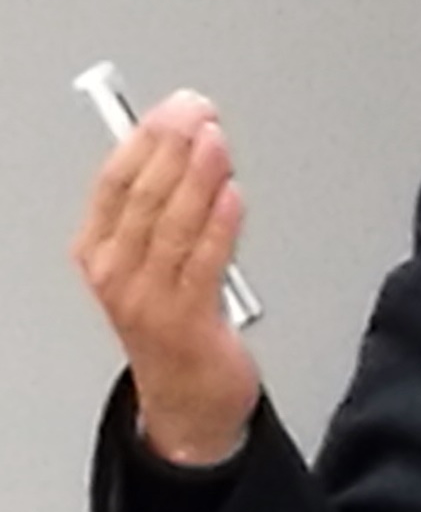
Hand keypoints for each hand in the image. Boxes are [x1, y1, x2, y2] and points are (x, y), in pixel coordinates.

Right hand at [71, 90, 260, 463]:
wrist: (188, 402)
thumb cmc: (175, 326)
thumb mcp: (152, 263)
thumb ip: (162, 211)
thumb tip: (189, 146)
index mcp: (99, 253)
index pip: (115, 183)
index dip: (144, 140)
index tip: (172, 109)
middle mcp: (116, 274)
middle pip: (143, 196)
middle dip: (173, 146)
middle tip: (198, 112)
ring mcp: (149, 299)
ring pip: (172, 224)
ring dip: (197, 176)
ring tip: (217, 141)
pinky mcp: (187, 321)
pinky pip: (203, 262)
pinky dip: (219, 224)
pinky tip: (232, 194)